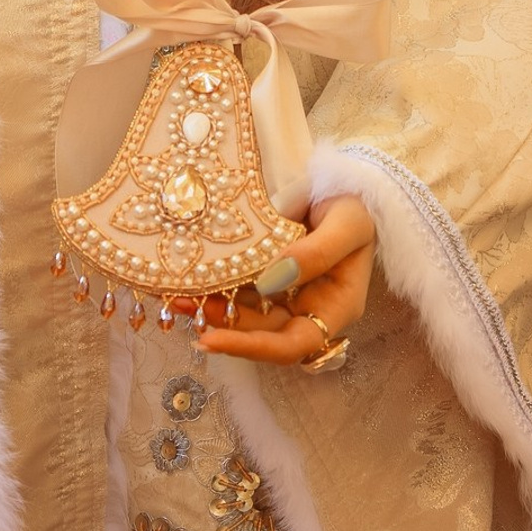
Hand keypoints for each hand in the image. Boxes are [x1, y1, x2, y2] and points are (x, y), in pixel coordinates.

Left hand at [192, 195, 375, 366]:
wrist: (350, 183)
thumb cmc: (358, 207)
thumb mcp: (347, 225)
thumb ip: (315, 254)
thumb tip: (270, 281)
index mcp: (335, 310)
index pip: (292, 345)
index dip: (251, 347)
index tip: (212, 339)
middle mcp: (308, 310)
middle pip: (261, 333)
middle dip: (219, 326)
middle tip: (179, 306)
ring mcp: (287, 294)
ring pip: (245, 313)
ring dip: (210, 306)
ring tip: (173, 292)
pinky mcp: (269, 275)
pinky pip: (241, 287)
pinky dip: (216, 284)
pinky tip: (187, 275)